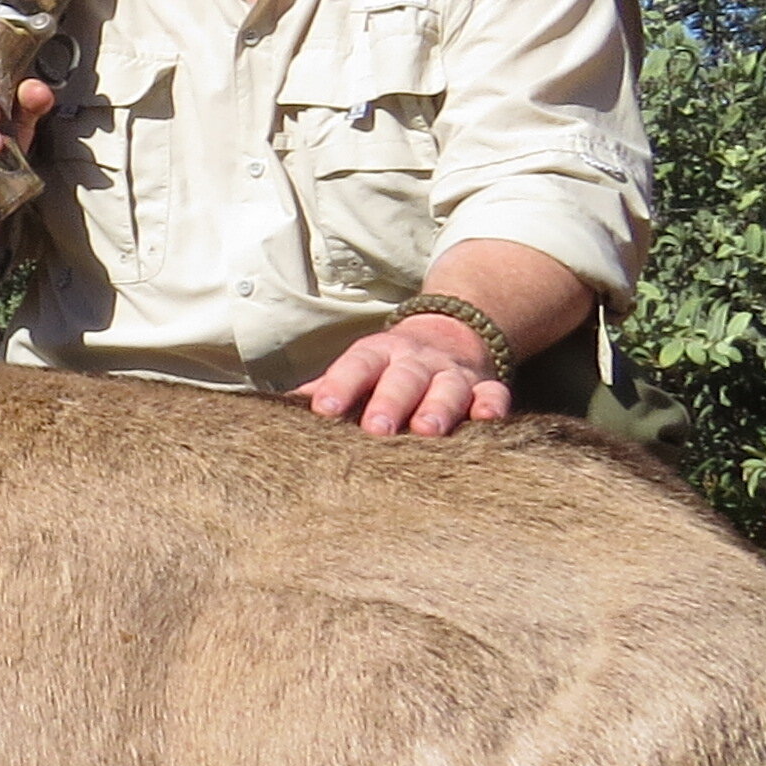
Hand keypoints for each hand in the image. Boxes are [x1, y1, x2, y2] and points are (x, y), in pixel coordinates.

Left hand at [301, 312, 510, 437]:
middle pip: (403, 377)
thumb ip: (325, 388)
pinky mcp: (485, 387)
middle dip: (390, 401)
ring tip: (427, 431)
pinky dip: (492, 406)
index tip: (324, 409)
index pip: (357, 365)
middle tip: (376, 429)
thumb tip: (271, 410)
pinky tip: (487, 420)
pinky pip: (493, 395)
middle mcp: (416, 361)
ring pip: (448, 387)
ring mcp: (453, 373)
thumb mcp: (358, 368)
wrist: (450, 335)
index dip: (340, 384)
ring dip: (438, 407)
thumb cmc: (389, 366)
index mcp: (378, 354)